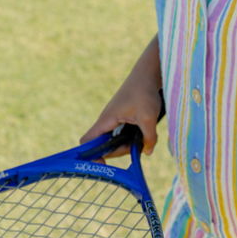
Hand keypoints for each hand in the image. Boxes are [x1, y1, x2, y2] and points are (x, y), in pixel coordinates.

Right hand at [80, 36, 162, 157]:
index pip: (87, 141)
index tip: (103, 163)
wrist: (147, 74)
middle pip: (104, 146)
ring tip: (142, 137)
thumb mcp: (149, 117)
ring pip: (114, 141)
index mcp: (106, 120)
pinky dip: (130, 137)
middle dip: (119, 150)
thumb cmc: (144, 92)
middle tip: (136, 145)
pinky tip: (143, 133)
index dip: (90, 154)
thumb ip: (148, 137)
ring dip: (127, 144)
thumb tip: (147, 152)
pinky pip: (121, 134)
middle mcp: (107, 121)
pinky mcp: (121, 119)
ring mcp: (113, 120)